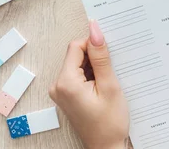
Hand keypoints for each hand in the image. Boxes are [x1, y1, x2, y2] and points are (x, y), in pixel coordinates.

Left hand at [49, 20, 129, 148]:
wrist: (106, 147)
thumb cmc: (110, 123)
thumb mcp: (110, 86)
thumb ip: (101, 57)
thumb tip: (95, 31)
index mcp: (66, 82)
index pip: (76, 46)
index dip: (94, 47)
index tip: (109, 57)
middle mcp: (57, 85)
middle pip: (76, 55)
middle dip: (95, 59)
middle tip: (110, 75)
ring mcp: (60, 91)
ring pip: (78, 65)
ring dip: (94, 69)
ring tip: (107, 85)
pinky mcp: (66, 95)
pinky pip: (78, 76)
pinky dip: (91, 77)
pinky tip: (102, 88)